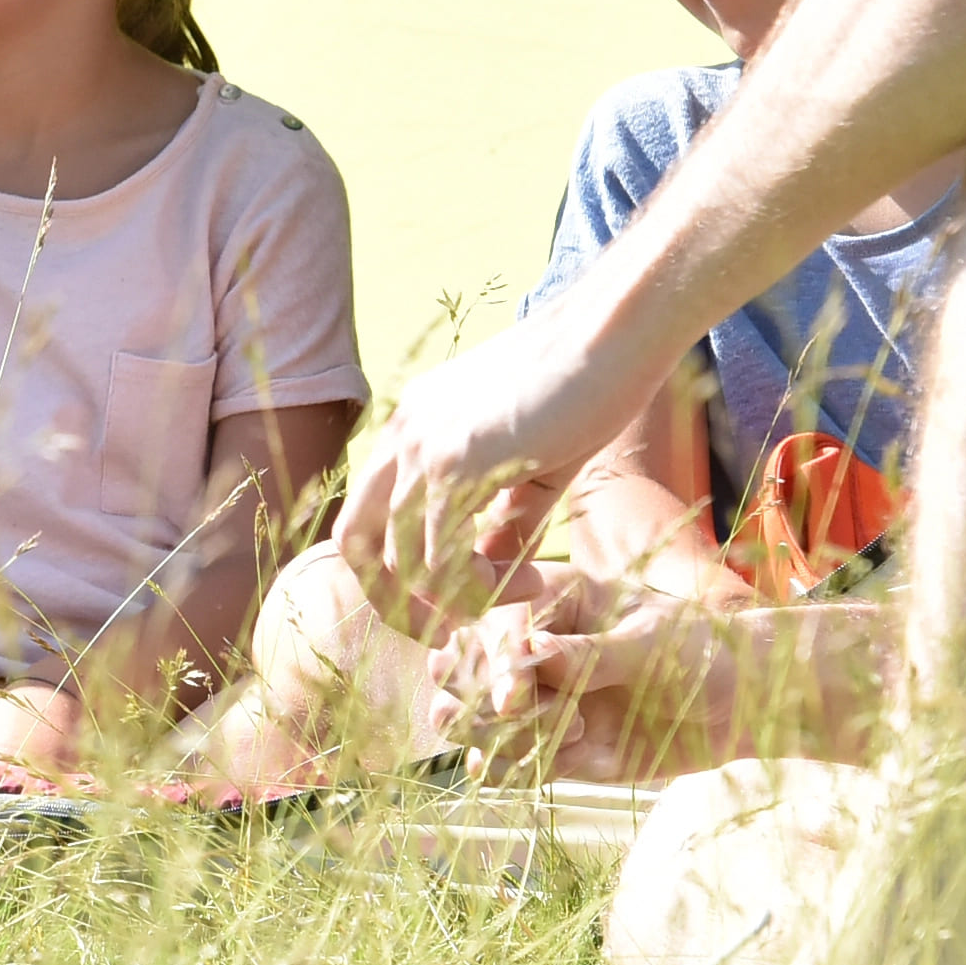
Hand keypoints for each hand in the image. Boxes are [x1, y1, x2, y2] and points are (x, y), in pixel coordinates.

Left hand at [332, 305, 648, 637]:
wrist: (610, 333)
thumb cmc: (584, 386)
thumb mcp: (530, 460)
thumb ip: (502, 517)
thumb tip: (488, 576)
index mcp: (411, 428)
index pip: (365, 519)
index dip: (396, 575)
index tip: (453, 603)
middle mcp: (402, 436)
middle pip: (355, 544)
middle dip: (395, 601)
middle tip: (451, 631)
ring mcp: (423, 447)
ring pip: (401, 560)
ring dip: (458, 599)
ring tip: (523, 593)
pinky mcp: (457, 461)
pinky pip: (441, 555)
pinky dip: (481, 587)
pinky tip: (532, 581)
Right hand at [440, 593, 756, 774]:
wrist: (743, 706)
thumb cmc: (704, 651)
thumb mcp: (653, 645)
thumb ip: (593, 654)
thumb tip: (533, 654)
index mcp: (553, 601)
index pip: (495, 622)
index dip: (494, 659)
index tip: (514, 699)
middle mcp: (533, 649)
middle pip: (461, 669)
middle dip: (479, 698)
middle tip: (523, 715)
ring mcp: (538, 699)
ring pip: (474, 721)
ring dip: (499, 735)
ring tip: (567, 734)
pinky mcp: (553, 746)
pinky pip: (509, 763)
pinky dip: (522, 769)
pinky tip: (574, 757)